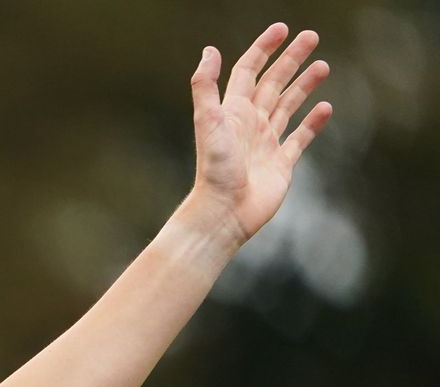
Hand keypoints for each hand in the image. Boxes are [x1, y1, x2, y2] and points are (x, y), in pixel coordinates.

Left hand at [188, 23, 332, 244]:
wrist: (224, 212)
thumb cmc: (214, 169)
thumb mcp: (208, 122)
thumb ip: (206, 86)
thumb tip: (209, 51)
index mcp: (233, 112)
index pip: (248, 72)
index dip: (263, 49)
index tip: (282, 29)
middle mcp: (250, 125)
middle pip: (273, 83)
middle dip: (291, 59)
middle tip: (311, 37)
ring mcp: (266, 144)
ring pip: (288, 106)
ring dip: (304, 85)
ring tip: (323, 66)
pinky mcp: (281, 165)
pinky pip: (300, 138)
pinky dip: (313, 123)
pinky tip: (326, 107)